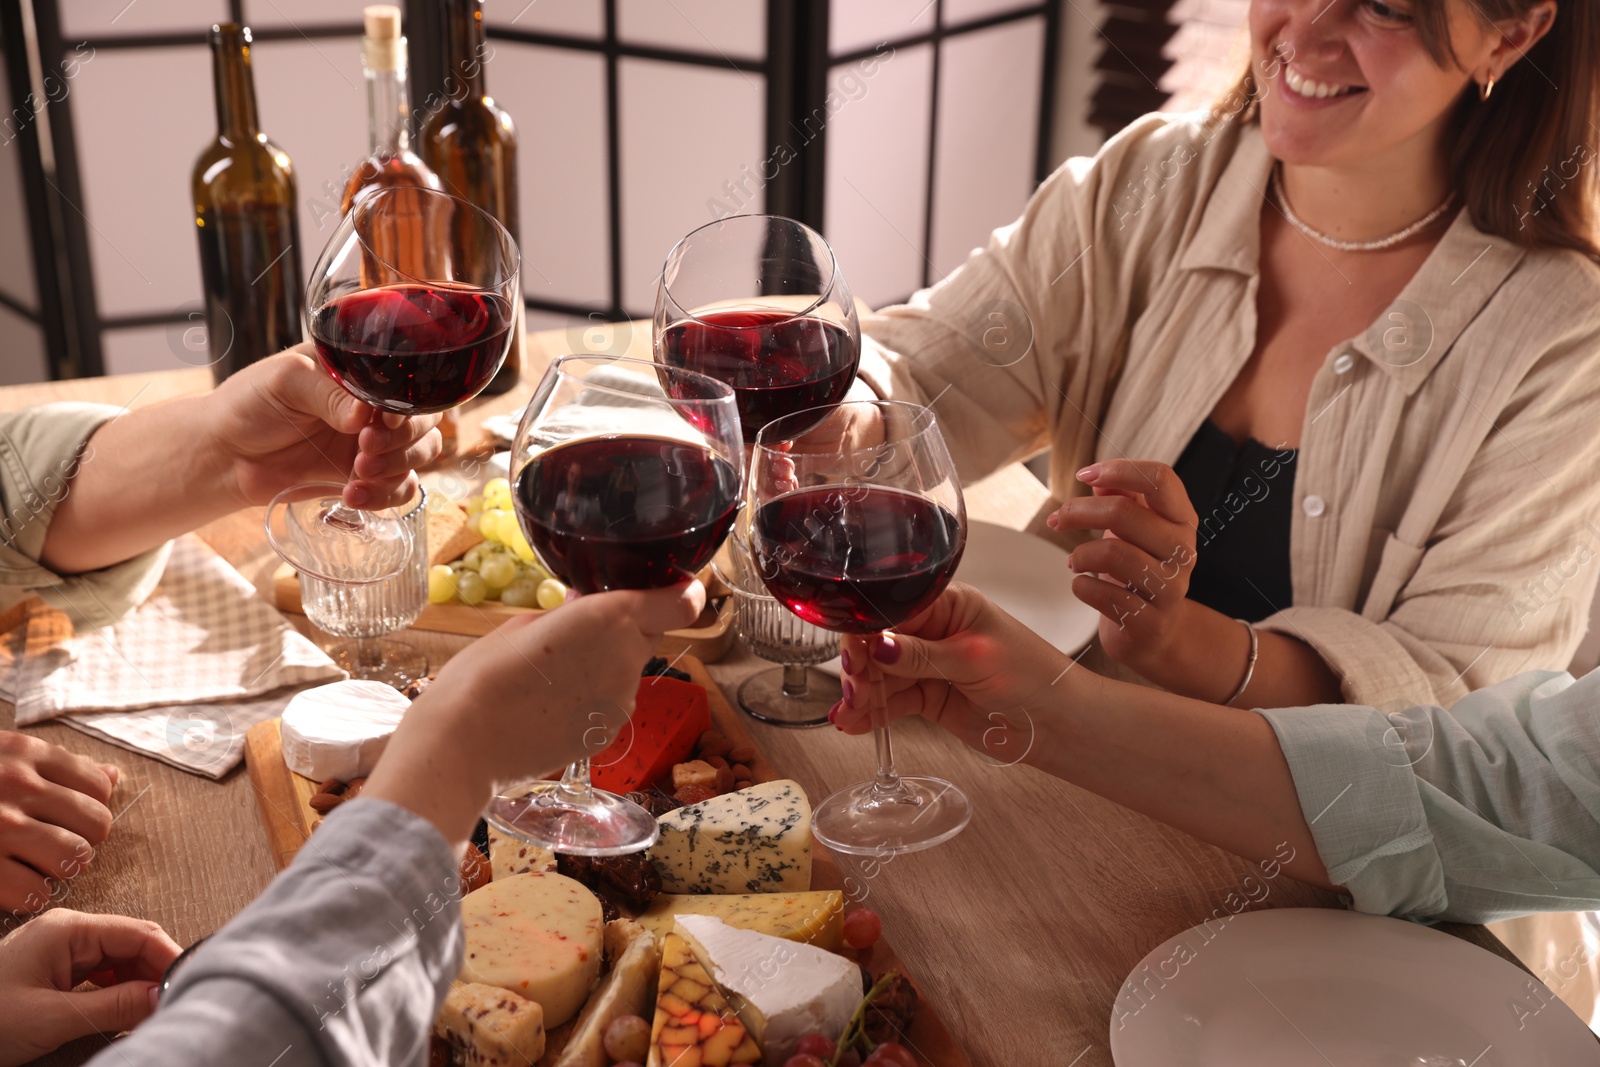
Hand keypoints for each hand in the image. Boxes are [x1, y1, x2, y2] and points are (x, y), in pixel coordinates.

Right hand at [0, 734, 116, 915]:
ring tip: (37, 866)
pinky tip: (13, 885)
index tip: (67, 818)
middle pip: (96, 824)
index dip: (90, 808)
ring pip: (73, 859)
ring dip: (60, 869)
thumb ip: (56, 767)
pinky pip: (35, 892)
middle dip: (82, 840)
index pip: (99, 786)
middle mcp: (15, 786)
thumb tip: (114, 778)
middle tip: (57, 846)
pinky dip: (31, 895)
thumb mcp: (2, 757)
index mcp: (23, 754)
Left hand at [0, 908, 180, 1065]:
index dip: (169, 956)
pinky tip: (126, 1010)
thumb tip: (161, 996)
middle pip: (132, 943)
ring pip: (119, 960)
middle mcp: (67, 933)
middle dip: (156, 970)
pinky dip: (119, 991)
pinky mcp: (55, 971)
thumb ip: (112, 1007)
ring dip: (139, 983)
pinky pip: (101, 974)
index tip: (189, 982)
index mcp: (67, 930)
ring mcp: (61, 951)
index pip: (137, 933)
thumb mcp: (52, 1018)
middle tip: (175, 1001)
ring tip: (153, 1009)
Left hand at [206, 346, 442, 510]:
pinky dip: (385, 496)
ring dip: (397, 468)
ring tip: (359, 474)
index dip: (408, 405)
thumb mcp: (284, 382)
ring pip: (421, 454)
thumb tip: (363, 415)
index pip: (408, 384)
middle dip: (403, 440)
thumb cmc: (249, 404)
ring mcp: (373, 442)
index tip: (384, 420)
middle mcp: (374, 406)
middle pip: (425, 421)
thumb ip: (327, 393)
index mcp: (360, 373)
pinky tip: (352, 495)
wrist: (224, 455)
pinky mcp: (365, 476)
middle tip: (365, 449)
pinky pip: (399, 488)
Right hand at [364, 582, 706, 844]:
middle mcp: (628, 659)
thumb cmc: (484, 673)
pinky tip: (553, 703)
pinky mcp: (609, 733)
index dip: (679, 593)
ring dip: (607, 665)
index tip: (668, 588)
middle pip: (649, 633)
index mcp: (611, 619)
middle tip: (578, 631)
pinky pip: (613, 702)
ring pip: (629, 670)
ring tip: (555, 673)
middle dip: (626, 628)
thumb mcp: (529, 622)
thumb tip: (588, 607)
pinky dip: (594, 698)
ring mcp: (622, 702)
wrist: (466, 743)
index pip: (681, 602)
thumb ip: (574, 614)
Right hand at [833, 582, 1074, 753]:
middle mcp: (935, 631)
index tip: (854, 657)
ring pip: (883, 676)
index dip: (867, 632)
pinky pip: (894, 701)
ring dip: (862, 694)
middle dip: (861, 666)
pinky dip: (874, 712)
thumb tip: (877, 645)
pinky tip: (855, 722)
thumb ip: (921, 655)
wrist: (1058, 724)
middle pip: (880, 643)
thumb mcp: (974, 658)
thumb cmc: (1032, 676)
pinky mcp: (931, 697)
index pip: (893, 610)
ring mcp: (930, 666)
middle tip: (854, 690)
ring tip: (849, 714)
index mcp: (948, 604)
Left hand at [1046, 460, 1197, 672]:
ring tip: (1074, 561)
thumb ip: (1122, 498)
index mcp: (1182, 521)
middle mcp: (1183, 552)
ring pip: (1112, 553)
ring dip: (1080, 555)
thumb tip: (1098, 477)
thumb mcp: (1135, 530)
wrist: (1155, 631)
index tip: (1084, 474)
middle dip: (1078, 511)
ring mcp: (1170, 589)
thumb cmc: (1140, 569)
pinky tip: (1081, 585)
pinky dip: (1082, 586)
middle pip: (1123, 512)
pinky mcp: (1150, 622)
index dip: (1119, 469)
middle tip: (1058, 519)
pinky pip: (1105, 596)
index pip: (1160, 478)